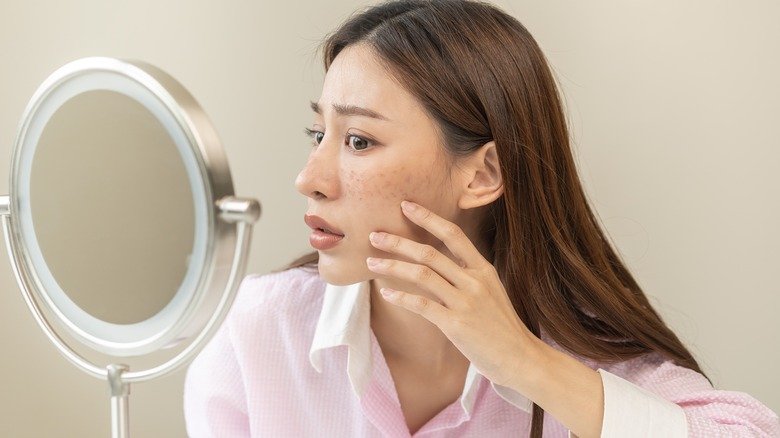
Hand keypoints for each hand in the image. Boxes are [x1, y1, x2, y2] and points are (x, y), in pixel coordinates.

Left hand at [366, 200, 539, 387]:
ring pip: (422, 275)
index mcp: (484, 269)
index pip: (453, 234)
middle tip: (374, 235)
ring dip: (392, 266)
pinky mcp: (456, 324)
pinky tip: (386, 293)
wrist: (521, 358)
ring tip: (371, 262)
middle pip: (430, 252)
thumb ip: (468, 276)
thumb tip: (439, 264)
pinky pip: (421, 305)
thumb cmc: (502, 327)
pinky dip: (400, 297)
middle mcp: (474, 281)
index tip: (406, 205)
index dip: (428, 217)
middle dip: (398, 242)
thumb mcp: (491, 292)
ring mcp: (465, 302)